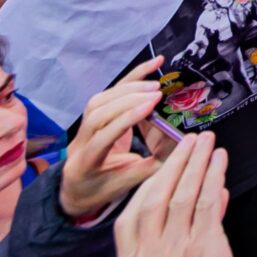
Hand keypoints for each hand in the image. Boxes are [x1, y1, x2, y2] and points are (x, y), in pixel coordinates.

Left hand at [60, 58, 166, 220]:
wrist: (75, 190)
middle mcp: (79, 143)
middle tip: (156, 93)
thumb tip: (181, 142)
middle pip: (98, 114)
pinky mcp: (91, 115)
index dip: (126, 120)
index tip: (152, 105)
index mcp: (86, 164)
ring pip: (99, 100)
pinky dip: (128, 78)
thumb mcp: (130, 183)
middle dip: (128, 100)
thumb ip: (153, 165)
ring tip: (154, 85)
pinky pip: (107, 93)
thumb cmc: (103, 189)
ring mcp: (81, 128)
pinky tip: (150, 67)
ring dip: (127, 88)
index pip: (103, 137)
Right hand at [114, 133, 235, 256]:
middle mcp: (149, 250)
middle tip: (188, 140)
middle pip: (158, 195)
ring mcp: (175, 248)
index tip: (162, 164)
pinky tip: (219, 162)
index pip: (132, 212)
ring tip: (206, 142)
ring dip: (195, 163)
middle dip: (174, 163)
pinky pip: (206, 204)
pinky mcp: (203, 248)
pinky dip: (213, 178)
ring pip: (183, 194)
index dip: (149, 183)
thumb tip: (199, 200)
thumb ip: (168, 237)